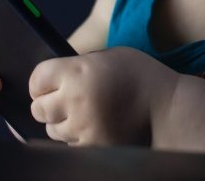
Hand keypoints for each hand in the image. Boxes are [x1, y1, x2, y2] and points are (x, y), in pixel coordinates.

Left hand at [29, 46, 176, 145]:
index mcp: (77, 72)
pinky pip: (69, 145)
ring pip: (52, 129)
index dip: (41, 81)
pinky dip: (77, 138)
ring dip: (62, 122)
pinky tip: (94, 127)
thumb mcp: (107, 56)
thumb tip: (53, 78)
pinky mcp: (92, 148)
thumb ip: (78, 65)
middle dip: (48, 103)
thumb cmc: (140, 76)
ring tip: (85, 113)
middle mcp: (75, 100)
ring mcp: (83, 128)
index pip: (36, 79)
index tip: (48, 83)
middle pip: (39, 108)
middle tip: (65, 99)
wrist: (168, 108)